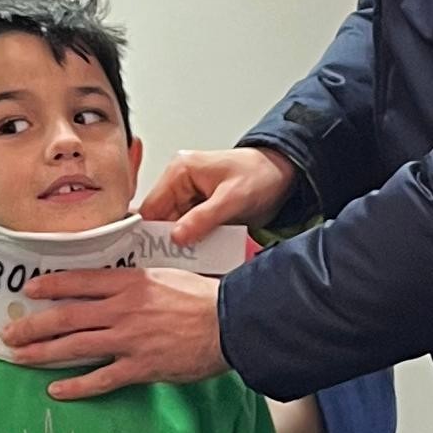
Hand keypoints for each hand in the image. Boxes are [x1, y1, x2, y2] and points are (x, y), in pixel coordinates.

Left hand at [7, 266, 227, 400]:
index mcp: (130, 282)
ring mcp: (129, 340)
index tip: (28, 289)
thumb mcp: (167, 275)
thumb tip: (117, 284)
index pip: (79, 281)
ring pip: (74, 347)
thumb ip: (138, 281)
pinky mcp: (140, 367)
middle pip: (66, 316)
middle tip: (10, 333)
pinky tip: (55, 391)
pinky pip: (100, 379)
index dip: (49, 285)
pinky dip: (75, 386)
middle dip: (33, 325)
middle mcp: (123, 309)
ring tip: (19, 358)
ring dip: (42, 353)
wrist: (232, 324)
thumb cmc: (206, 298)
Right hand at [138, 144, 296, 245]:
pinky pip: (189, 230)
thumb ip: (203, 218)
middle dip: (169, 241)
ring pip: (174, 228)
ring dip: (183, 244)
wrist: (282, 175)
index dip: (150, 231)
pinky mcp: (200, 209)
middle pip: (160, 220)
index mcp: (180, 170)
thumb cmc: (260, 175)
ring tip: (192, 259)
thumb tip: (176, 237)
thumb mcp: (232, 198)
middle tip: (177, 261)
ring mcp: (190, 197)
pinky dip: (195, 243)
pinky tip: (202, 253)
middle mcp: (180, 182)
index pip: (151, 206)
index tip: (156, 253)